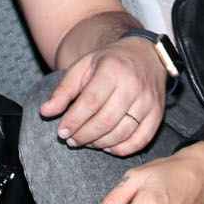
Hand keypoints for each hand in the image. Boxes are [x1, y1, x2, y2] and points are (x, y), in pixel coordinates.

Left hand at [38, 36, 165, 154]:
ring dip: (100, 143)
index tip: (62, 132)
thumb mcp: (83, 67)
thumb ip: (64, 90)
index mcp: (112, 69)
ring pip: (122, 132)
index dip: (74, 120)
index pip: (91, 102)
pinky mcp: (157, 113)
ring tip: (87, 141)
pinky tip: (108, 146)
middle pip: (106, 120)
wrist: (145, 55)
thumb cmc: (110, 62)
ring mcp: (148, 101)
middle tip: (72, 140)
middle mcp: (133, 85)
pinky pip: (141, 139)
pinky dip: (122, 149)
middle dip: (84, 135)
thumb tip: (45, 112)